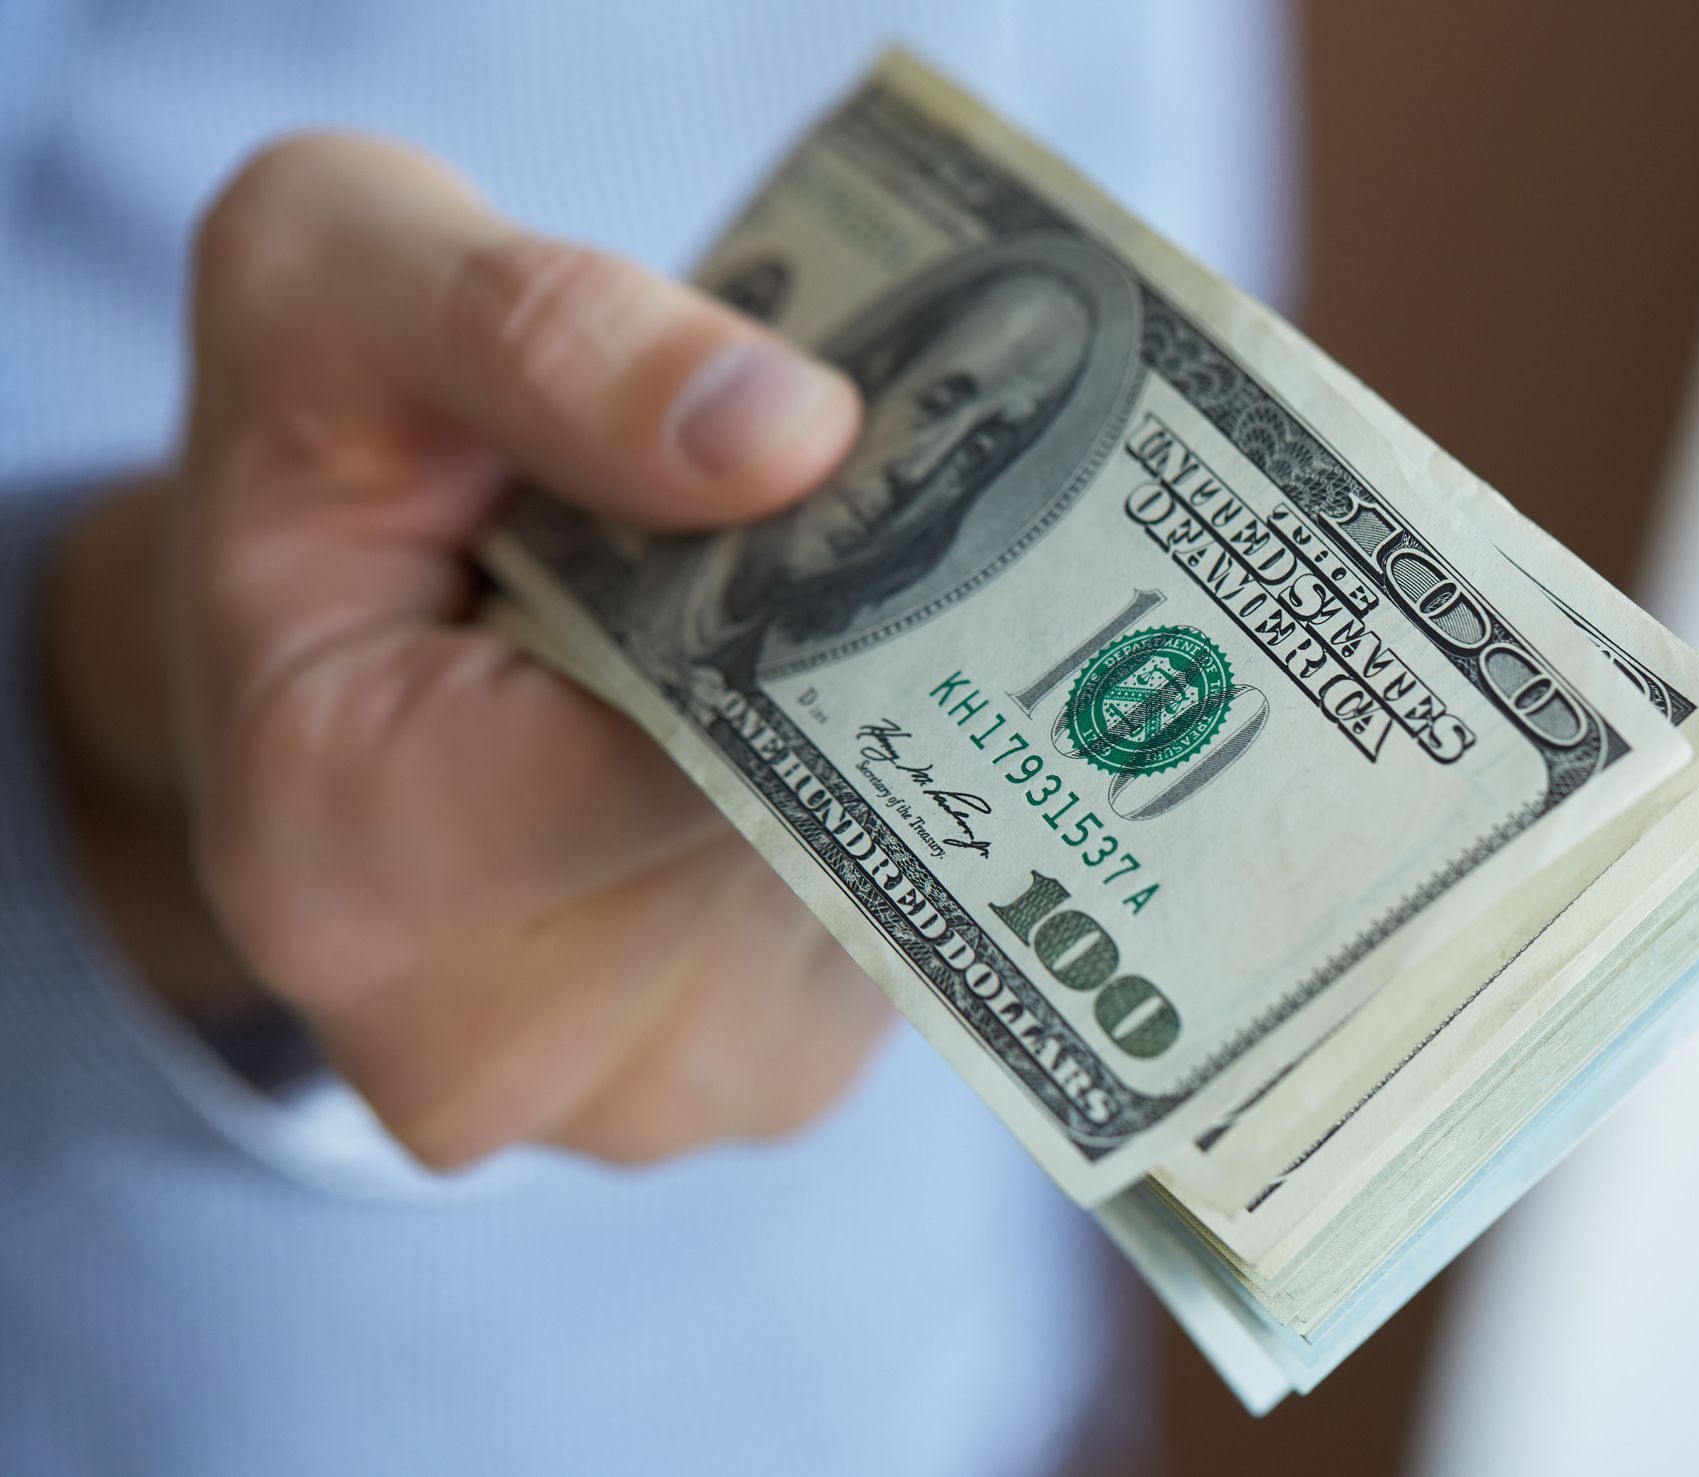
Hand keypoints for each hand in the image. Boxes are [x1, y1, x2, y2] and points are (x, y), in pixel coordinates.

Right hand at [45, 134, 892, 1167]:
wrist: (296, 647)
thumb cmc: (309, 455)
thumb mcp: (335, 276)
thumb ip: (540, 332)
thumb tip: (803, 437)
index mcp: (345, 856)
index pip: (688, 751)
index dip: (832, 616)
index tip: (924, 494)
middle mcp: (485, 1044)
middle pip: (806, 845)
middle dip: (885, 675)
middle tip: (939, 525)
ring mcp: (629, 1098)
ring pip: (884, 909)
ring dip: (898, 750)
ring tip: (852, 617)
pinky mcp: (735, 1096)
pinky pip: (894, 952)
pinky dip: (888, 824)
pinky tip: (826, 719)